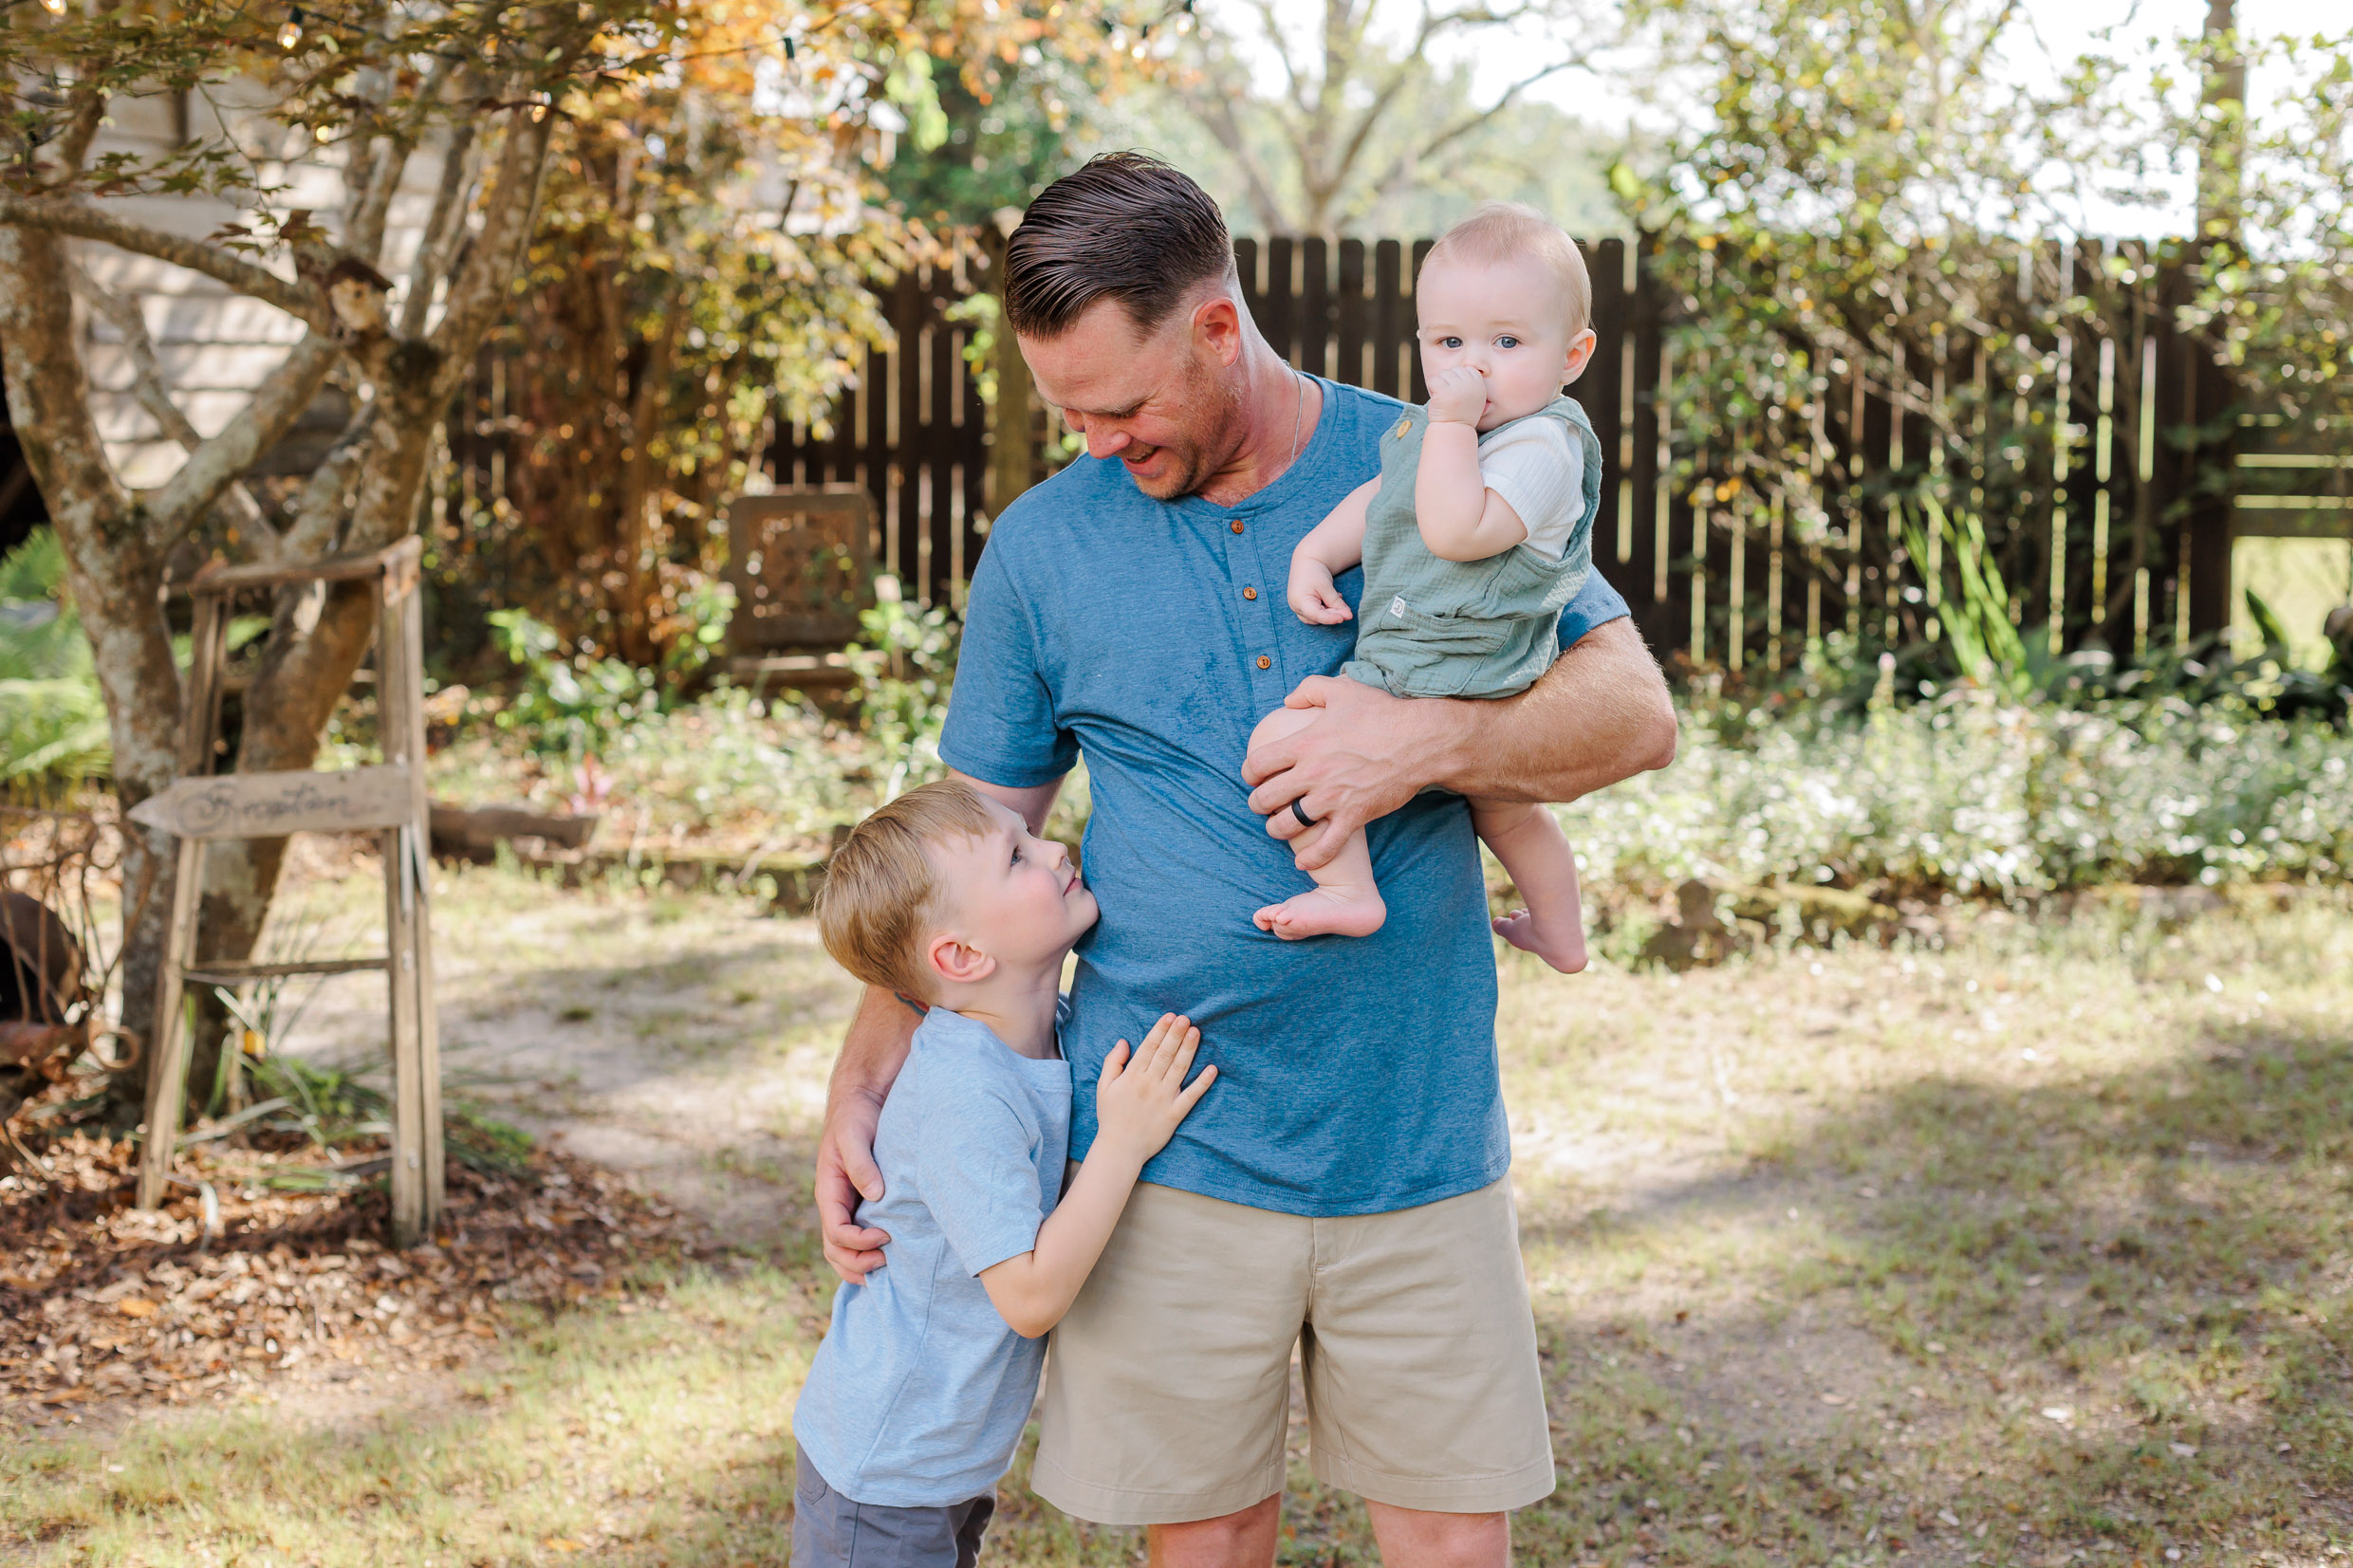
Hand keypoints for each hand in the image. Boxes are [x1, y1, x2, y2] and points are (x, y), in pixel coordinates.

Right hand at [817, 1088, 891, 1283]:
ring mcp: (845, 1205)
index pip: (836, 1231)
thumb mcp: (855, 1136)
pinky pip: (856, 1236)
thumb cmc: (856, 1116)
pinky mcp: (859, 1202)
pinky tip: (887, 1258)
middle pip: (835, 1249)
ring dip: (859, 1265)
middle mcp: (834, 1203)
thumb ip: (861, 1165)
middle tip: (887, 1263)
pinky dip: (866, 1254)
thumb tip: (875, 1196)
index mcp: (828, 1190)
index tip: (885, 1236)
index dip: (858, 1241)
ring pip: (842, 1249)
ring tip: (886, 1270)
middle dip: (857, 1263)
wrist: (861, 1100)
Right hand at [1092, 1013, 1214, 1164]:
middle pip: (1166, 1054)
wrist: (1120, 1148)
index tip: (1170, 1017)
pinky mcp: (1175, 1114)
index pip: (1149, 1047)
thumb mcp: (1104, 1087)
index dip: (1160, 1030)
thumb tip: (1123, 1042)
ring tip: (1196, 1032)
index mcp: (1132, 1076)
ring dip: (1189, 1049)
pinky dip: (1203, 1083)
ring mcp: (1164, 1099)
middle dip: (1176, 1034)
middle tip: (1186, 1018)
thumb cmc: (1111, 1116)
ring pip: (1179, 1069)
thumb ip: (1113, 1062)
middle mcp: (1150, 1084)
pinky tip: (1212, 1069)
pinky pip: (1191, 1096)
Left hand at [1242, 675, 1468, 870]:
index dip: (1249, 773)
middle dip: (1257, 804)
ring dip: (1277, 829)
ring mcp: (1333, 798)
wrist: (1420, 741)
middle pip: (1265, 798)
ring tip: (1279, 826)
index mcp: (1305, 743)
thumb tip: (1287, 700)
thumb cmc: (1382, 713)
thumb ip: (1309, 689)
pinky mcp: (1354, 817)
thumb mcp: (1343, 689)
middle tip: (1262, 804)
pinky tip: (1302, 861)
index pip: (1257, 764)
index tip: (1253, 777)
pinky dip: (1311, 858)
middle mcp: (1313, 773)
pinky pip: (1325, 846)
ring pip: (1287, 825)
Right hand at [1288, 557, 1353, 624]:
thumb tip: (1348, 616)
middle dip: (1333, 615)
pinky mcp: (1302, 607)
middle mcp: (1296, 607)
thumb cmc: (1314, 571)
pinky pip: (1315, 613)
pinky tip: (1332, 599)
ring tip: (1338, 598)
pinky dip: (1325, 609)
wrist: (1305, 561)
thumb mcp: (1326, 586)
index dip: (1331, 619)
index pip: (1317, 616)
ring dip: (1329, 612)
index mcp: (1300, 601)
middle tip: (1348, 612)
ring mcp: (1298, 608)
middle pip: (1317, 618)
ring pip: (1317, 618)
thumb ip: (1336, 602)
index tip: (1344, 618)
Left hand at [1425, 365, 1488, 426]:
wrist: (1453, 431)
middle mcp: (1470, 384)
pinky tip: (1437, 400)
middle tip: (1449, 398)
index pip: (1465, 369)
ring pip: (1443, 374)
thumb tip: (1473, 369)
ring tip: (1444, 400)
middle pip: (1453, 370)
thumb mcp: (1474, 398)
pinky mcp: (1443, 391)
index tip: (1458, 395)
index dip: (1457, 380)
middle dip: (1448, 382)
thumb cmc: (1461, 415)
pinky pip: (1433, 380)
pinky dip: (1431, 389)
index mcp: (1479, 384)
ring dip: (1439, 386)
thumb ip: (1472, 384)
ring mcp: (1457, 387)